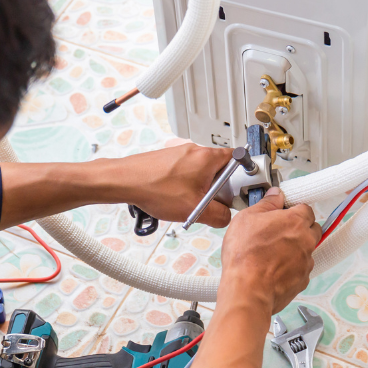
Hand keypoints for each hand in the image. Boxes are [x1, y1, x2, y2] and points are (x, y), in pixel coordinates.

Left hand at [118, 143, 233, 226]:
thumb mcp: (194, 210)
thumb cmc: (154, 188)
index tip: (242, 188)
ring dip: (199, 189)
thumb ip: (219, 216)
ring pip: (201, 172)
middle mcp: (194, 151)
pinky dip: (184, 187)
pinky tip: (173, 199)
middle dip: (217, 188)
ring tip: (187, 203)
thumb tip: (226, 217)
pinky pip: (185, 173)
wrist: (124, 181)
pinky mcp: (168, 160)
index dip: (243, 175)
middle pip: (219, 168)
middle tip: (210, 202)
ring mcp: (180, 154)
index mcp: (207, 157)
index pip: (238, 158)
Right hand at [218, 187, 320, 314]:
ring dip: (294, 249)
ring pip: (306, 250)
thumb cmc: (245, 255)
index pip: (305, 208)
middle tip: (277, 232)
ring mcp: (306, 262)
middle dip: (298, 229)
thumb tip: (275, 195)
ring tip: (271, 254)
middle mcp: (306, 241)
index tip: (282, 213)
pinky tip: (272, 269)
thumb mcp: (246, 218)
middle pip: (311, 229)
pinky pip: (300, 269)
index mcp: (295, 221)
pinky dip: (290, 268)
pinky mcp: (302, 281)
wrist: (247, 291)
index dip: (293, 210)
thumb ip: (266, 203)